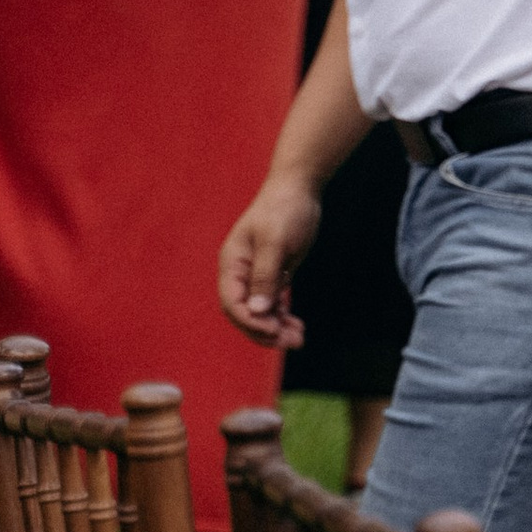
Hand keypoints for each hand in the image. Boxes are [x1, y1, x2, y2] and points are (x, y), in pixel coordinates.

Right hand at [218, 169, 321, 346]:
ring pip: (261, 312)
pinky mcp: (274, 275)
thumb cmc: (284, 210)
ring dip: (276, 329)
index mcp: (233, 263)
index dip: (249, 321)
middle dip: (265, 331)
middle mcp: (241, 272)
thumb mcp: (275, 242)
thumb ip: (265, 276)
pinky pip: (273, 304)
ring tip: (298, 339)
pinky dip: (283, 317)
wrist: (299, 189)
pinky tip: (297, 327)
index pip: (232, 302)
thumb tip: (257, 311)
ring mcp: (257, 275)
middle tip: (291, 342)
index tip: (272, 330)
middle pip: (245, 313)